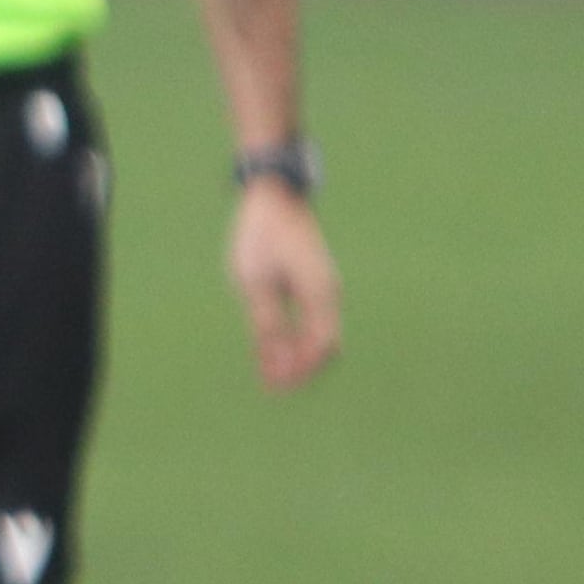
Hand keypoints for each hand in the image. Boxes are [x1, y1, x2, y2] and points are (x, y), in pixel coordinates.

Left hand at [230, 181, 341, 390]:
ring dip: (297, 355)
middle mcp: (329, 294)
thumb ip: (267, 324)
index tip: (275, 387)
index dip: (299, 371)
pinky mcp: (314, 282)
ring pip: (318, 335)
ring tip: (268, 374)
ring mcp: (324, 288)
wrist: (274, 197)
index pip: (320, 347)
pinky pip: (311, 319)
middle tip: (272, 387)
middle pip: (324, 346)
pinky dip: (295, 338)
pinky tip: (272, 347)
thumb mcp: (254, 283)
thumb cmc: (261, 236)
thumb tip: (277, 364)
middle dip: (301, 368)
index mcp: (320, 294)